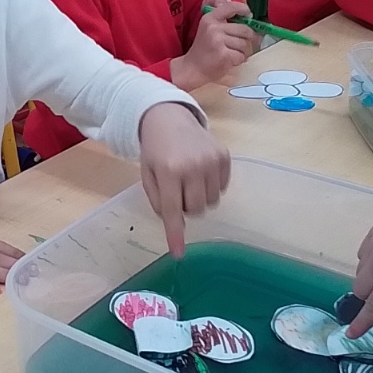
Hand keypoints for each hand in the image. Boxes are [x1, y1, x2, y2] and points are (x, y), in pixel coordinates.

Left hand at [137, 103, 231, 256]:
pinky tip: (201, 172)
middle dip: (186, 207)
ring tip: (189, 180)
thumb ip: (159, 201)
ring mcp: (211, 160)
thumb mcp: (147, 176)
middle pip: (196, 210)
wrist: (169, 118)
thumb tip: (177, 223)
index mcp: (168, 171)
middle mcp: (192, 166)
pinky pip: (222, 188)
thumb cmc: (156, 151)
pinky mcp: (224, 156)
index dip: (175, 234)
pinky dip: (211, 186)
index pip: (173, 210)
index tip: (178, 254)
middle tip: (177, 190)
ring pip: (211, 202)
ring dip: (199, 198)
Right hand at [172, 0, 256, 89]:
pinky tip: (230, 62)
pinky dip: (238, 61)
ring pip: (244, 44)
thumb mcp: (209, 29)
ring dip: (242, 52)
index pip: (231, 7)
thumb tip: (249, 16)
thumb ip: (223, 20)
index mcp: (210, 18)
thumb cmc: (204, 50)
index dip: (243, 9)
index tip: (249, 15)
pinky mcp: (223, 55)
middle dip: (247, 39)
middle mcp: (213, 27)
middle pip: (244, 29)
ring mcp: (218, 41)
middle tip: (241, 45)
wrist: (192, 69)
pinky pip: (241, 56)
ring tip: (232, 54)